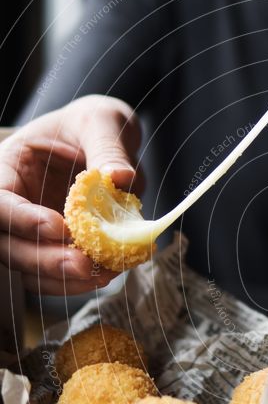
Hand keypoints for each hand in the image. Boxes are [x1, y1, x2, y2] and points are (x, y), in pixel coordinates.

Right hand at [0, 95, 142, 294]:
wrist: (102, 142)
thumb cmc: (91, 125)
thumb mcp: (100, 122)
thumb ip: (108, 147)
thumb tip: (121, 177)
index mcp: (8, 167)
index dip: (21, 219)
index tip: (58, 227)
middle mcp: (13, 204)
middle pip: (8, 244)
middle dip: (43, 259)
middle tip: (84, 264)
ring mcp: (30, 232)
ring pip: (29, 269)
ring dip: (63, 279)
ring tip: (102, 274)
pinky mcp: (54, 250)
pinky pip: (56, 276)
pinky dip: (79, 282)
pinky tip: (108, 273)